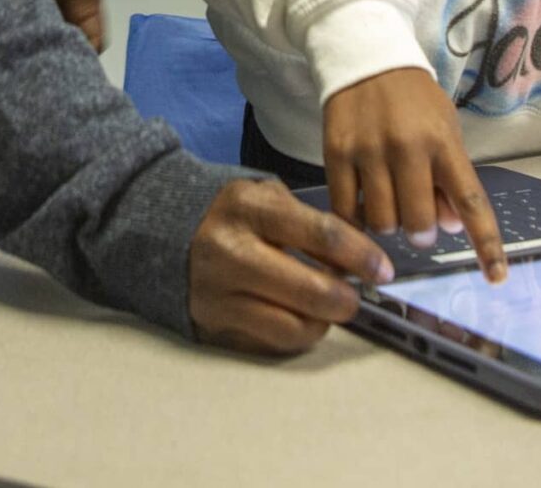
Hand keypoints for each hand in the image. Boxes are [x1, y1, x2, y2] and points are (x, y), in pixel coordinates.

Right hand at [189, 178, 391, 353]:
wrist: (158, 230)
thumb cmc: (228, 215)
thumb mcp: (263, 197)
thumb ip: (307, 221)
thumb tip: (360, 255)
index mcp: (248, 207)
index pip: (321, 235)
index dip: (361, 255)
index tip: (382, 268)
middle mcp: (230, 251)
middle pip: (312, 290)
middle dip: (346, 299)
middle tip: (355, 296)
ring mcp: (219, 292)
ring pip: (295, 326)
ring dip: (322, 321)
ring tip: (324, 308)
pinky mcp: (214, 323)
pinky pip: (272, 342)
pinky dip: (295, 334)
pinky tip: (296, 317)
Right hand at [321, 68, 507, 279]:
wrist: (365, 58)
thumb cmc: (413, 100)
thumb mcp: (445, 128)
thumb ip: (452, 177)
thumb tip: (453, 227)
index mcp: (443, 143)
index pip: (470, 202)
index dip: (486, 244)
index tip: (497, 277)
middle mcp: (407, 148)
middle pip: (418, 223)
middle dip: (422, 233)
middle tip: (419, 225)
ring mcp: (369, 152)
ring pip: (382, 223)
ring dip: (390, 226)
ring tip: (389, 206)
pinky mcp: (336, 153)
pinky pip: (346, 211)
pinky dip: (356, 222)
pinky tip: (362, 209)